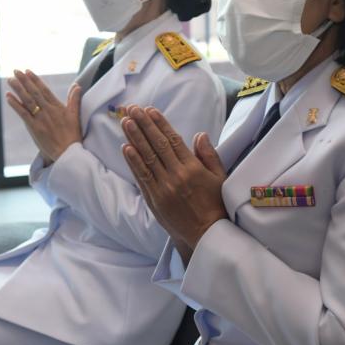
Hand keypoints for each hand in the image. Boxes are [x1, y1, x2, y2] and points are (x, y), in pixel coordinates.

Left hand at [5, 70, 82, 162]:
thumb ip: (74, 99)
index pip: (44, 90)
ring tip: (10, 80)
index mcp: (58, 107)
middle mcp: (48, 111)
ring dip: (18, 89)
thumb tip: (77, 86)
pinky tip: (8, 97)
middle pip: (34, 93)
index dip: (35, 80)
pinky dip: (15, 105)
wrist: (68, 153)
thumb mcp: (75, 116)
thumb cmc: (72, 136)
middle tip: (16, 71)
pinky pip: (23, 114)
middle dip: (25, 81)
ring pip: (27, 101)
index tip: (28, 71)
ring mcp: (40, 119)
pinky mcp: (34, 128)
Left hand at [120, 105, 227, 255]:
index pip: (173, 140)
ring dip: (134, 138)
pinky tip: (126, 147)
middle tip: (132, 109)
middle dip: (144, 125)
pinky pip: (142, 177)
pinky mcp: (155, 200)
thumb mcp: (220, 178)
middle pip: (157, 144)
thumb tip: (199, 134)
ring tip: (125, 121)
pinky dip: (133, 162)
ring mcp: (163, 188)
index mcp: (193, 168)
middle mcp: (177, 175)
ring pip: (147, 158)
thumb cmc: (216, 205)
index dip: (160, 123)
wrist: (207, 235)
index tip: (150, 110)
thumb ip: (209, 155)